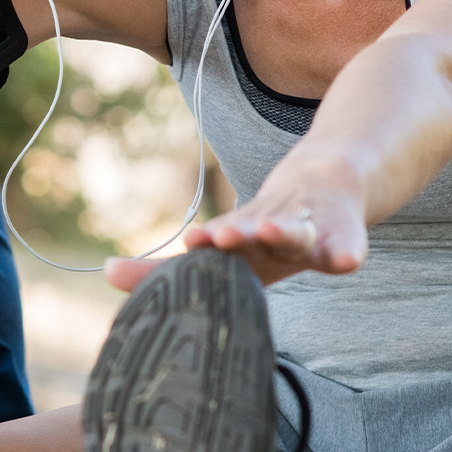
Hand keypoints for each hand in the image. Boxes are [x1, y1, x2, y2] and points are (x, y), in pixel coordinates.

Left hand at [105, 170, 367, 292]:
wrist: (328, 181)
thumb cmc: (264, 227)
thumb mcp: (225, 249)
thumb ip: (167, 269)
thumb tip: (105, 271)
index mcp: (239, 237)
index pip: (219, 241)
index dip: (208, 243)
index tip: (191, 242)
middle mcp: (270, 228)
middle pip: (253, 229)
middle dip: (238, 232)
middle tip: (220, 235)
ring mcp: (308, 229)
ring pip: (296, 231)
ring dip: (281, 231)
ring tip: (272, 230)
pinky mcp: (343, 235)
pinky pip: (346, 245)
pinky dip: (345, 250)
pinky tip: (345, 260)